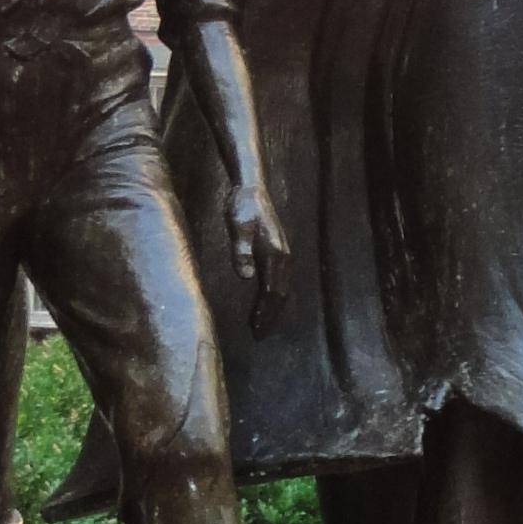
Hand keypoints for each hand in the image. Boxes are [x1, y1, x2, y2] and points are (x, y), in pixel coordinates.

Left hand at [230, 178, 289, 332]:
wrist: (253, 188)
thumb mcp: (237, 227)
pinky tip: (267, 302)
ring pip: (283, 289)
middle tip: (260, 335)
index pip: (272, 292)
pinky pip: (281, 281)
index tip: (256, 329)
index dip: (264, 313)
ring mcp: (284, 254)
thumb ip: (241, 251)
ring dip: (274, 309)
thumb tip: (246, 276)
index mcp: (275, 254)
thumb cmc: (242, 207)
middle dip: (271, 317)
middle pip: (281, 295)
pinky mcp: (280, 251)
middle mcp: (284, 257)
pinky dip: (275, 296)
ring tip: (263, 325)